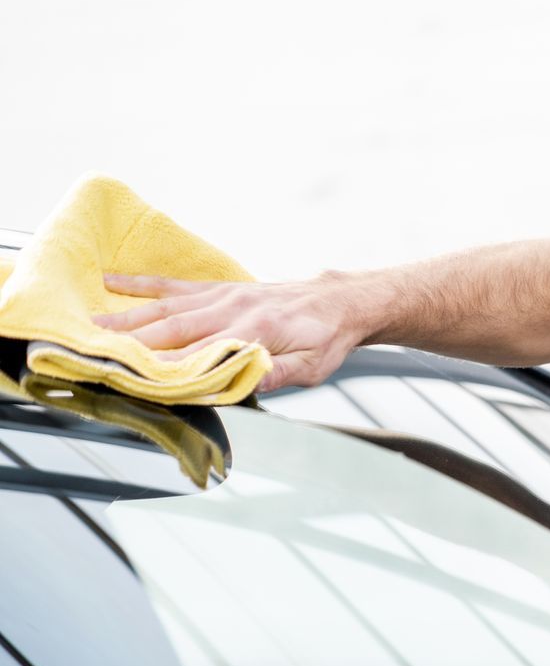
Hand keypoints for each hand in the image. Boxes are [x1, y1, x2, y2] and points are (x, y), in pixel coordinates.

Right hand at [93, 272, 366, 392]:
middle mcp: (235, 309)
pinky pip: (175, 284)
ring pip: (167, 304)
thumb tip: (243, 383)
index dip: (173, 368)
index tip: (142, 380)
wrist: (340, 302)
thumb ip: (276, 374)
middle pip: (175, 327)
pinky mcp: (221, 288)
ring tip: (93, 323)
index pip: (206, 353)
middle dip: (136, 341)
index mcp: (258, 332)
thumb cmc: (327, 339)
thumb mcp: (313, 367)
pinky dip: (141, 283)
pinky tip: (111, 281)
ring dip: (128, 315)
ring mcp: (224, 295)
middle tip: (99, 351)